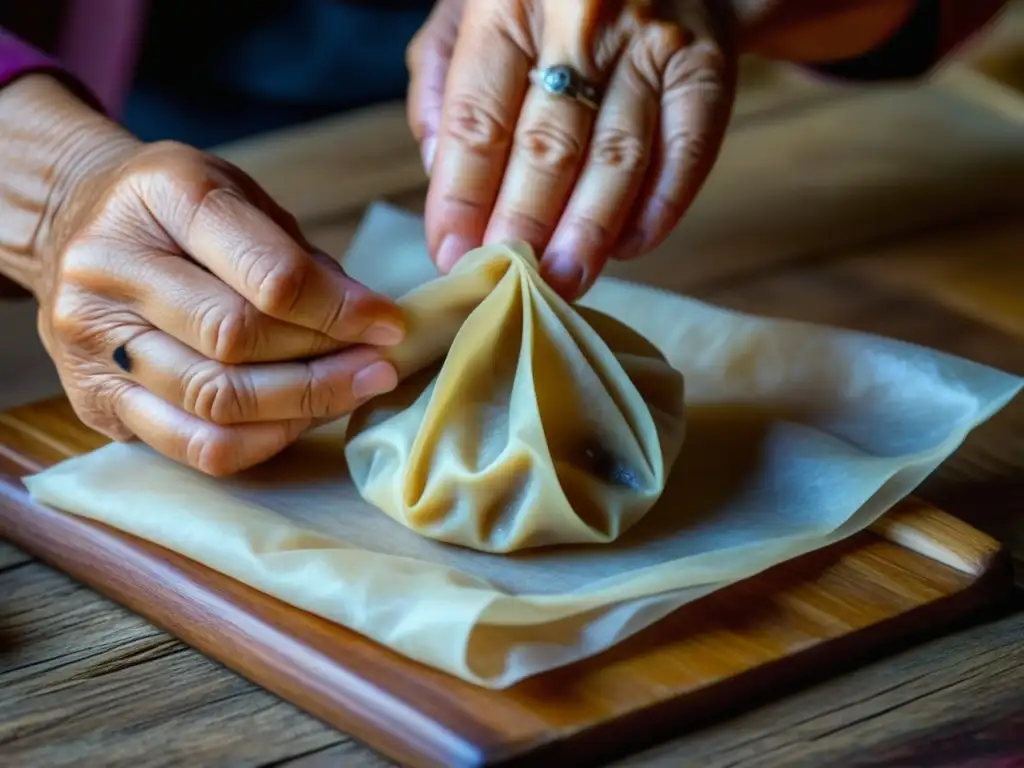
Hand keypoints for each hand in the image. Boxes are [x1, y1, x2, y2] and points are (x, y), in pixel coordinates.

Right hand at [37, 140, 405, 475]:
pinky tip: (299, 418)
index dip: (339, 310)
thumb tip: (371, 322)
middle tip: (379, 366)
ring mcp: (92, 341)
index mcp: (161, 196)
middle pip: (237, 342)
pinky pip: (194, 445)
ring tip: (353, 390)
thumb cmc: (179, 213)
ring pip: (217, 402)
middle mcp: (110, 268)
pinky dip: (262, 440)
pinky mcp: (95, 400)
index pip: (266, 275)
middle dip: (326, 362)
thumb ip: (299, 259)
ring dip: (304, 405)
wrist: (74, 224)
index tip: (389, 325)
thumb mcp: (241, 199)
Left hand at [407, 0, 735, 298]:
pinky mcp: (705, 64)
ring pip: (618, 155)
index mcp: (508, 1)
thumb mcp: (473, 11)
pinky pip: (687, 147)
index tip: (452, 256)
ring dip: (589, 231)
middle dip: (524, 225)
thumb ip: (443, 83)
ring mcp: (651, 39)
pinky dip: (661, 205)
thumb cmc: (548, 0)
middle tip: (509, 283)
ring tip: (564, 283)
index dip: (462, 197)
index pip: (478, 119)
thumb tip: (439, 170)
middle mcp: (582, 15)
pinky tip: (631, 246)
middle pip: (548, 144)